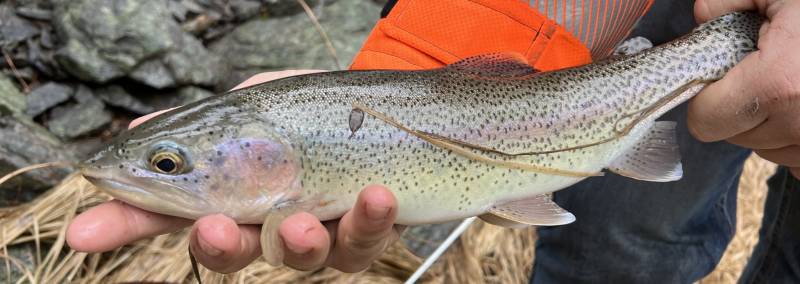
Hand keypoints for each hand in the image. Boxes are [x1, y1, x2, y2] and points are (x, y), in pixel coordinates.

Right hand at [67, 70, 403, 272]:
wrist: (379, 104)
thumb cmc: (307, 108)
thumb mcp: (251, 104)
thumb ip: (203, 123)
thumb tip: (134, 131)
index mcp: (228, 193)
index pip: (170, 212)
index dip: (127, 223)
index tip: (85, 232)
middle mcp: (265, 221)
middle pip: (231, 250)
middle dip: (219, 245)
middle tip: (216, 229)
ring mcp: (316, 231)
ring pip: (300, 256)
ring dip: (298, 240)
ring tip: (303, 219)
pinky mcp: (366, 233)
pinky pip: (367, 241)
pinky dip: (370, 219)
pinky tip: (377, 195)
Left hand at [688, 0, 799, 176]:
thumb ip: (734, 0)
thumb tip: (702, 14)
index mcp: (777, 84)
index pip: (706, 120)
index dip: (706, 98)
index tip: (718, 80)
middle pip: (734, 136)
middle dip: (738, 107)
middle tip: (762, 74)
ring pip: (766, 149)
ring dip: (770, 124)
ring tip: (794, 86)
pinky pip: (797, 160)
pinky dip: (797, 139)